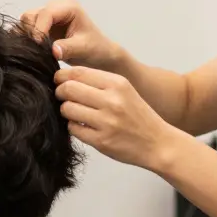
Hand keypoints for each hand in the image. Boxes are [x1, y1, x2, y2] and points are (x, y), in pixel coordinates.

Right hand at [21, 0, 123, 70]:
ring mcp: (48, 16)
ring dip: (27, 35)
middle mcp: (56, 7)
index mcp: (69, 7)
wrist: (99, 54)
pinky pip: (27, 29)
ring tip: (35, 51)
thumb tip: (53, 51)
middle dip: (31, 32)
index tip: (39, 45)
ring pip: (26, 21)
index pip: (46, 13)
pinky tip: (32, 50)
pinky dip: (26, 38)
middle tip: (37, 50)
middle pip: (32, 15)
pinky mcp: (43, 26)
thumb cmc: (95, 48)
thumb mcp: (84, 48)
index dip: (39, 29)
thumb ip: (68, 48)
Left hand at [55, 66, 182, 171]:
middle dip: (60, 93)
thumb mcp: (125, 90)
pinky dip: (74, 127)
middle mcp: (112, 101)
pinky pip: (73, 129)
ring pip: (67, 109)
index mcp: (117, 83)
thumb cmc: (138, 116)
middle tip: (62, 98)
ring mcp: (106, 122)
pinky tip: (83, 127)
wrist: (158, 143)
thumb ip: (99, 82)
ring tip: (75, 114)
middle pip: (68, 89)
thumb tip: (66, 78)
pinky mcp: (101, 141)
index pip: (78, 72)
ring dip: (66, 111)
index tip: (59, 81)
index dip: (62, 76)